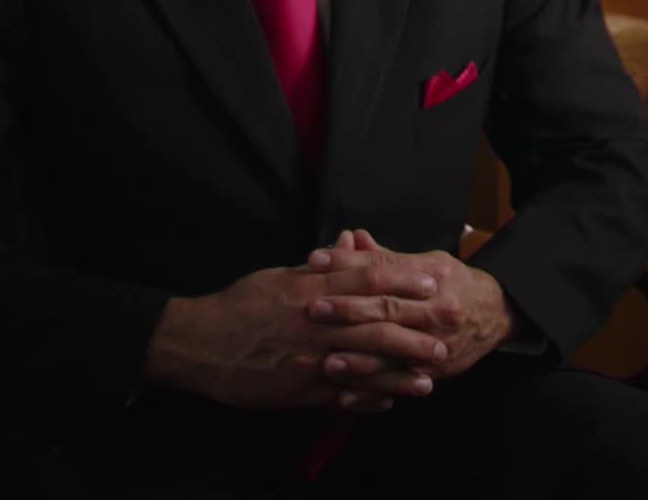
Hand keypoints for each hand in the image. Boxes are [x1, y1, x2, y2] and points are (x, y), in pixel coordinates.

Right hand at [142, 253, 447, 412]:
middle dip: (415, 330)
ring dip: (399, 373)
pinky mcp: (297, 389)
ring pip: (363, 366)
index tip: (431, 283)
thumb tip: (351, 245)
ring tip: (430, 377)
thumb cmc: (241, 303)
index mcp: (310, 290)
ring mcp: (307, 359)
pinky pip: (339, 396)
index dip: (402, 282)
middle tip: (448, 333)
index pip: (366, 280)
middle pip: (374, 325)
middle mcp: (314, 323)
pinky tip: (389, 401)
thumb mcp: (280, 277)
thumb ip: (320, 268)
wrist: (199, 343)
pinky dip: (365, 399)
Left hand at [305, 229, 516, 385]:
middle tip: (315, 309)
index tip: (316, 261)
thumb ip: (386, 257)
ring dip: (359, 359)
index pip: (385, 267)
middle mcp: (437, 309)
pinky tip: (345, 395)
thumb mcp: (427, 261)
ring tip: (327, 360)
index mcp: (432, 276)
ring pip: (394, 352)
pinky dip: (373, 391)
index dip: (349, 264)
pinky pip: (400, 384)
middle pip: (389, 308)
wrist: (497, 314)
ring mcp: (438, 342)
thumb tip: (351, 238)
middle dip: (349, 310)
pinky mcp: (436, 370)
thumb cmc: (454, 284)